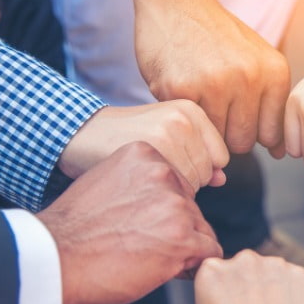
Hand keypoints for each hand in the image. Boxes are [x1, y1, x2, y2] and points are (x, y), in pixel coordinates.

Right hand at [37, 142, 222, 303]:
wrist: (52, 260)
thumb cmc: (73, 231)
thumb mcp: (107, 185)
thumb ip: (140, 185)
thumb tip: (171, 201)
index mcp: (144, 154)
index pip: (177, 185)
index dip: (163, 213)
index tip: (139, 227)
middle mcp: (164, 174)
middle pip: (192, 208)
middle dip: (175, 232)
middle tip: (141, 249)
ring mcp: (175, 206)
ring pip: (202, 231)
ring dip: (183, 250)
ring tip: (147, 261)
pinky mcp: (182, 239)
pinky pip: (209, 253)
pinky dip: (192, 267)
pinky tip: (164, 271)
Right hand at [59, 100, 229, 191]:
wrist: (82, 135)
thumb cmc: (125, 139)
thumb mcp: (165, 136)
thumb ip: (197, 155)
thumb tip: (222, 178)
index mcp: (192, 110)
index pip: (220, 158)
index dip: (198, 170)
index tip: (170, 164)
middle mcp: (184, 118)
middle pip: (208, 172)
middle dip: (186, 181)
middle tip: (154, 170)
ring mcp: (169, 132)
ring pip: (194, 183)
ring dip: (173, 188)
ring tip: (146, 173)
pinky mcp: (153, 149)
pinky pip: (175, 187)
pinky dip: (161, 192)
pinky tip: (140, 180)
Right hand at [129, 0, 289, 153]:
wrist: (177, 0)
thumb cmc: (218, 36)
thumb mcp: (257, 61)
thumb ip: (271, 105)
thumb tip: (281, 153)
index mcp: (275, 73)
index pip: (271, 135)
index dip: (252, 132)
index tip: (237, 116)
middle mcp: (250, 79)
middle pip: (243, 142)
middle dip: (227, 134)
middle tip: (214, 107)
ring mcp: (215, 84)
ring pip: (215, 139)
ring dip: (204, 126)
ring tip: (199, 96)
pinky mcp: (181, 89)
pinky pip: (187, 125)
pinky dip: (182, 113)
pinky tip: (182, 87)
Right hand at [191, 251, 303, 303]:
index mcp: (212, 273)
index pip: (216, 271)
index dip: (224, 293)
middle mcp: (244, 262)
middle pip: (246, 269)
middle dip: (249, 288)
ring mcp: (277, 267)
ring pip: (274, 274)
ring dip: (274, 290)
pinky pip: (298, 282)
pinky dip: (296, 297)